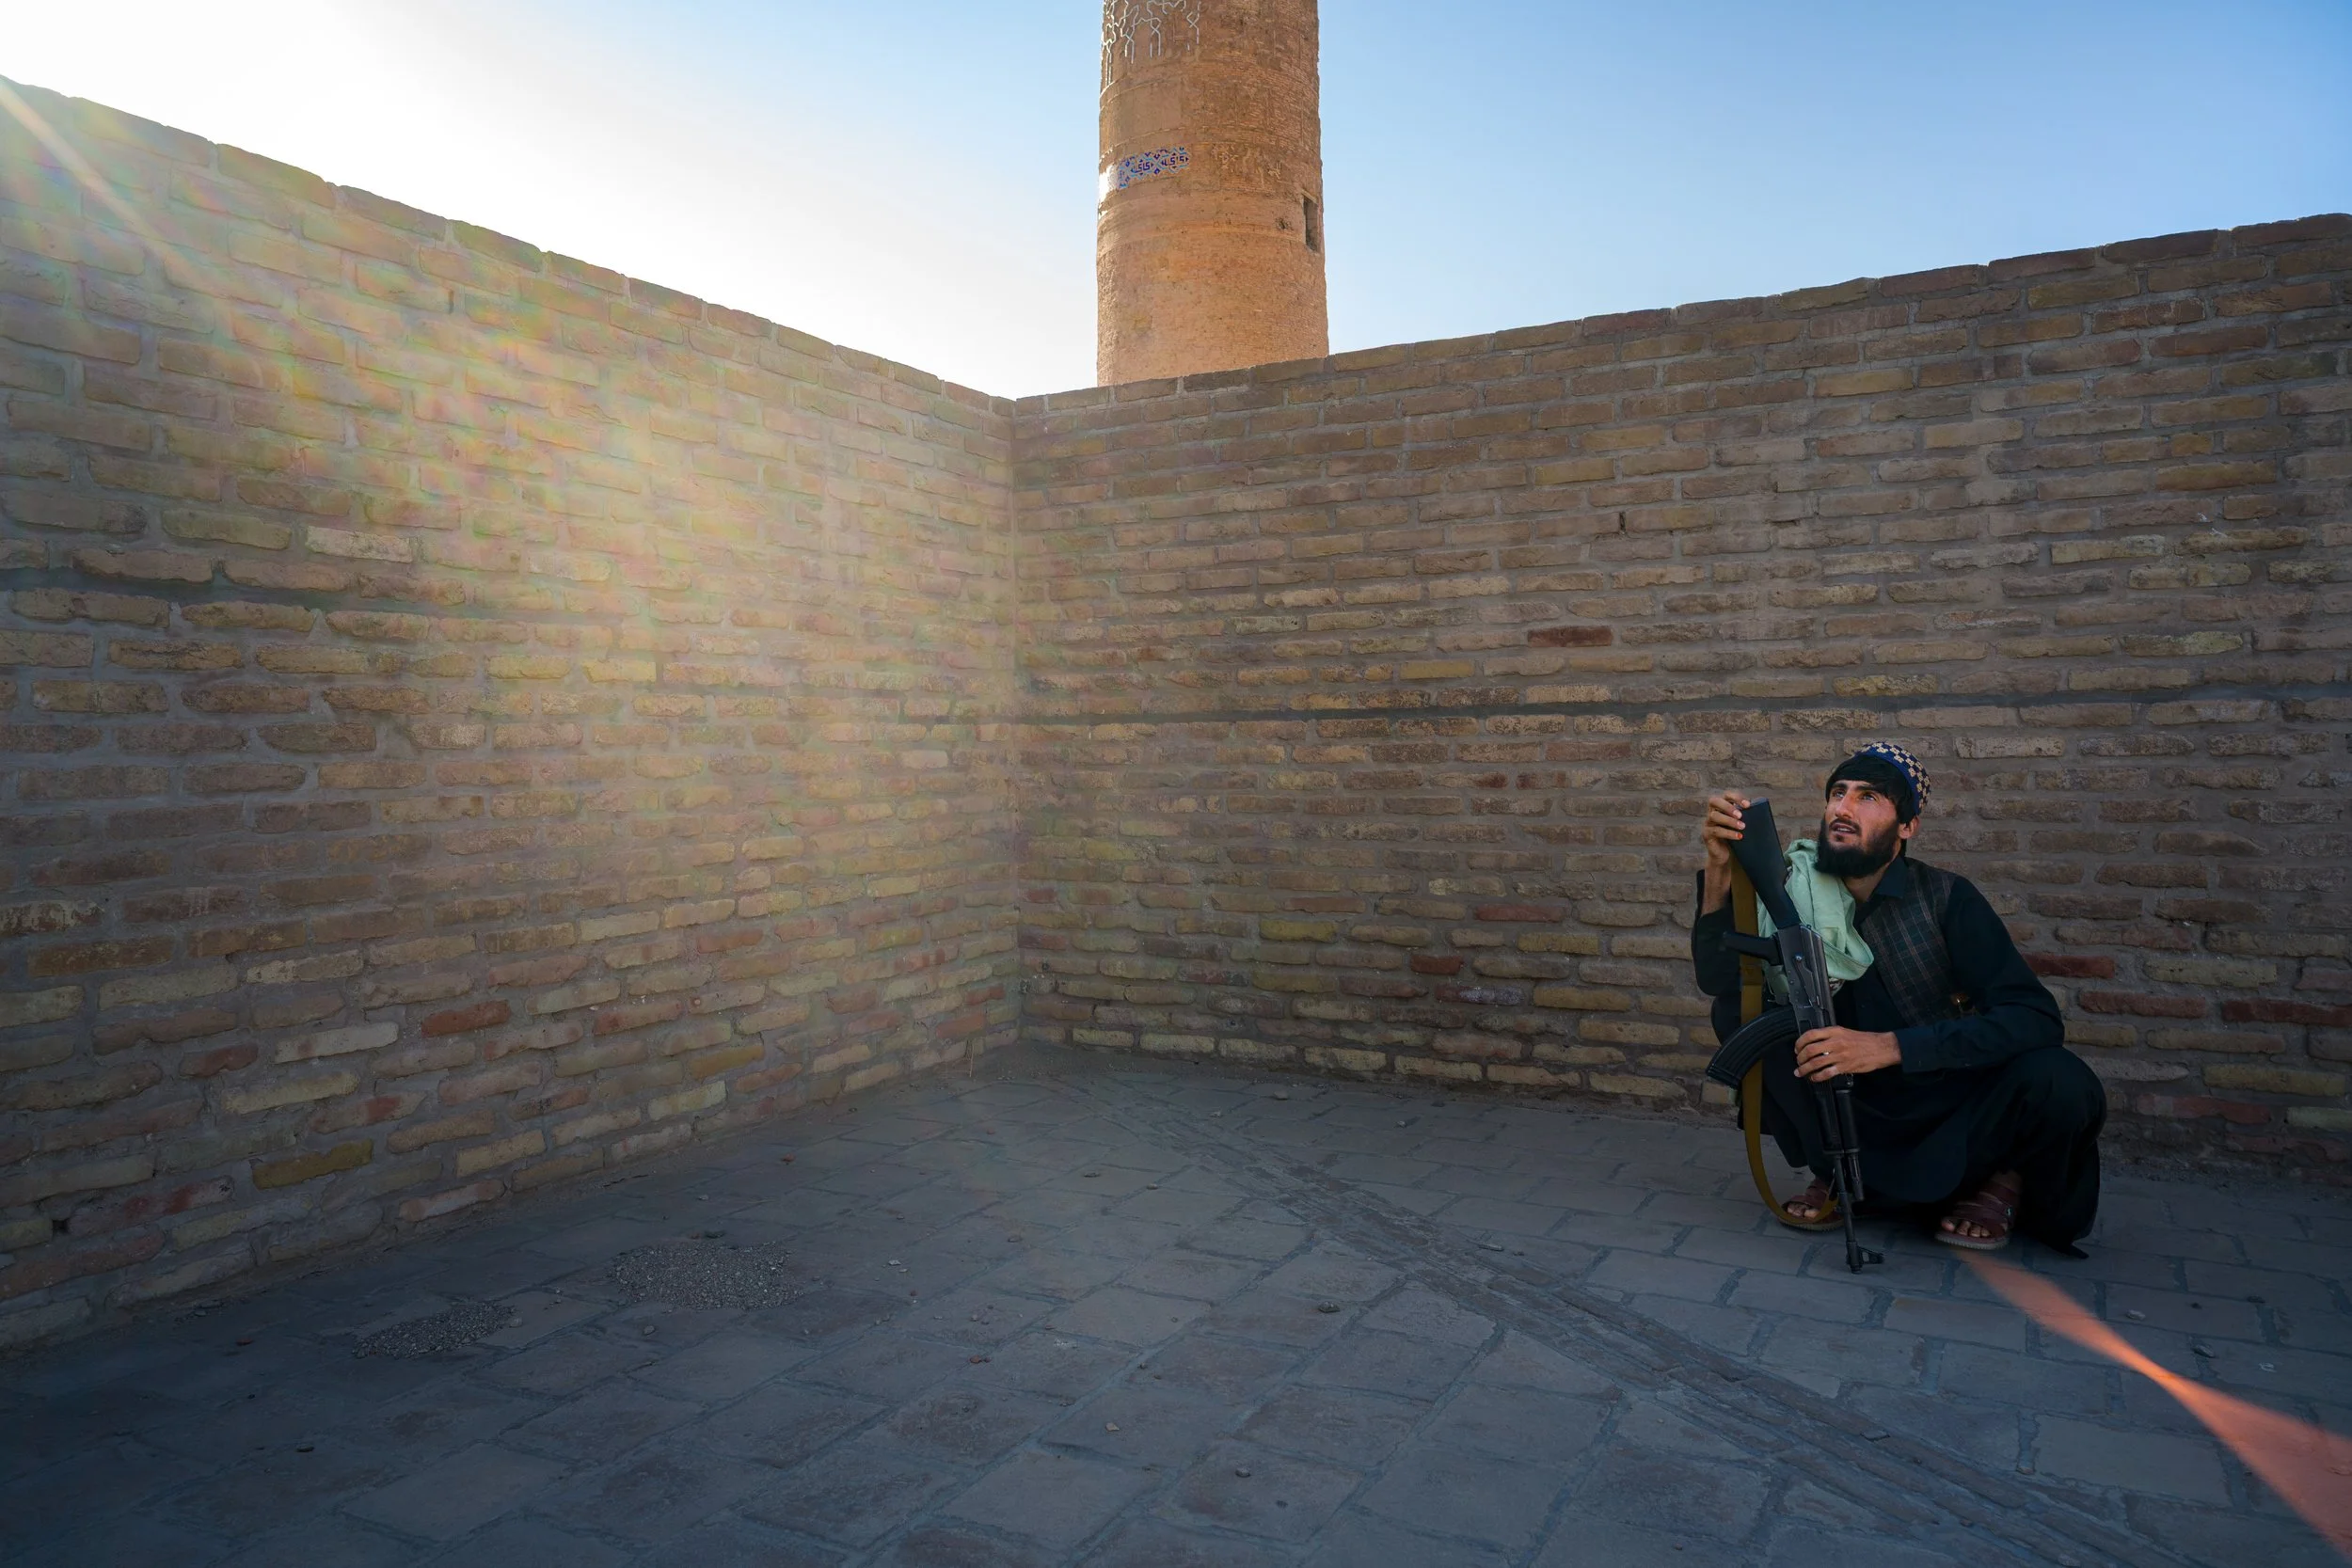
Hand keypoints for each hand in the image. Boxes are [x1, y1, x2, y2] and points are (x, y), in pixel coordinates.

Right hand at [1699, 791, 1748, 911]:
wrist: (1728, 865)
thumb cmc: (1740, 848)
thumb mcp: (1747, 834)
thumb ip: (1752, 824)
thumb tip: (1768, 815)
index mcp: (1723, 811)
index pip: (1725, 796)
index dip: (1735, 797)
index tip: (1747, 804)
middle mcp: (1712, 816)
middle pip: (1714, 801)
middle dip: (1728, 805)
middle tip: (1742, 814)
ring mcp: (1708, 827)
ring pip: (1715, 816)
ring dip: (1730, 820)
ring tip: (1743, 827)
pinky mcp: (1707, 838)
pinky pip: (1715, 832)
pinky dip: (1728, 834)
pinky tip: (1739, 838)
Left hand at [1794, 1026, 1901, 1080]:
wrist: (1881, 1048)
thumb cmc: (1865, 1040)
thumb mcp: (1845, 1032)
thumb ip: (1830, 1036)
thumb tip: (1815, 1042)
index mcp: (1835, 1032)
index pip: (1810, 1034)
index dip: (1800, 1042)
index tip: (1797, 1048)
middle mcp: (1835, 1042)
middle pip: (1810, 1050)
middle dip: (1800, 1058)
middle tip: (1798, 1062)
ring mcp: (1840, 1055)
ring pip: (1816, 1062)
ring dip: (1805, 1069)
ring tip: (1800, 1072)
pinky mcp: (1845, 1067)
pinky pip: (1827, 1073)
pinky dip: (1817, 1077)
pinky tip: (1814, 1078)